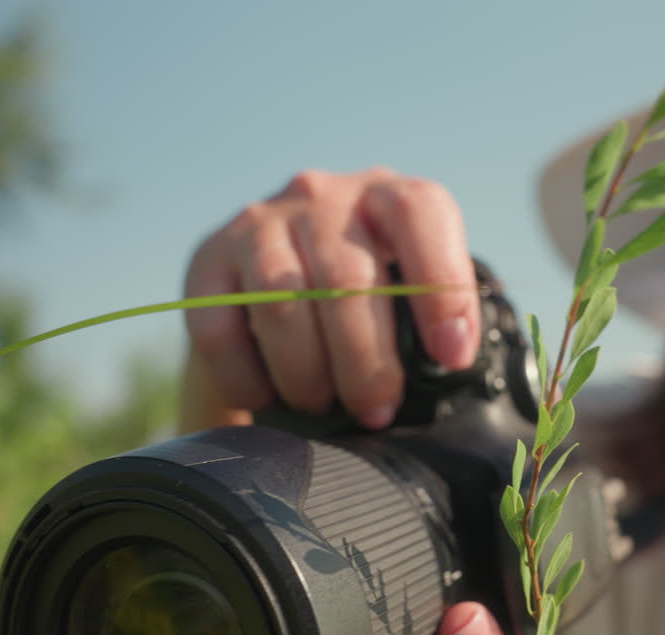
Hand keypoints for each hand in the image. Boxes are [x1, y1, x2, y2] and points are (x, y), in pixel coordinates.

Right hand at [182, 167, 479, 430]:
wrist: (274, 276)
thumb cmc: (363, 294)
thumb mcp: (407, 286)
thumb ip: (439, 313)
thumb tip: (458, 364)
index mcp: (387, 195)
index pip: (420, 215)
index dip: (441, 289)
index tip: (450, 356)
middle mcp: (323, 195)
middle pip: (348, 280)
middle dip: (368, 363)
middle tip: (377, 409)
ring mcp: (260, 223)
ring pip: (284, 302)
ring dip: (308, 373)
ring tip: (323, 405)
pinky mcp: (207, 260)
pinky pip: (220, 328)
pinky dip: (247, 378)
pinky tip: (267, 397)